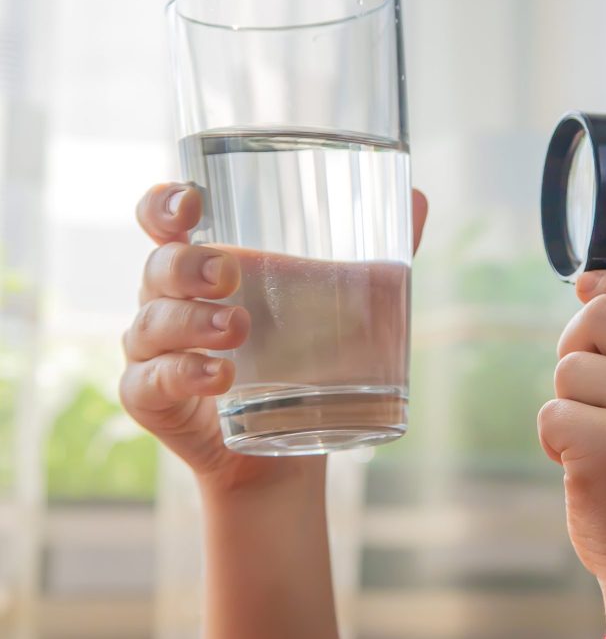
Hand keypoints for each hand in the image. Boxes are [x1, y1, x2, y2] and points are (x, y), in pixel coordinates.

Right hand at [119, 183, 427, 496]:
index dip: (165, 205)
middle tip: (231, 274)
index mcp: (206, 265)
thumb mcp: (343, 303)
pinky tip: (219, 378)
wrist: (295, 441)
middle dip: (187, 266)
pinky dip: (182, 376)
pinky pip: (151, 382)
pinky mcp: (153, 399)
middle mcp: (172, 301)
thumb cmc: (309, 357)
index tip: (194, 202)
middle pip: (158, 267)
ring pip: (152, 323)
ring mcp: (157, 352)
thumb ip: (375, 253)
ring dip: (191, 323)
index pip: (164, 220)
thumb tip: (421, 198)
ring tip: (237, 329)